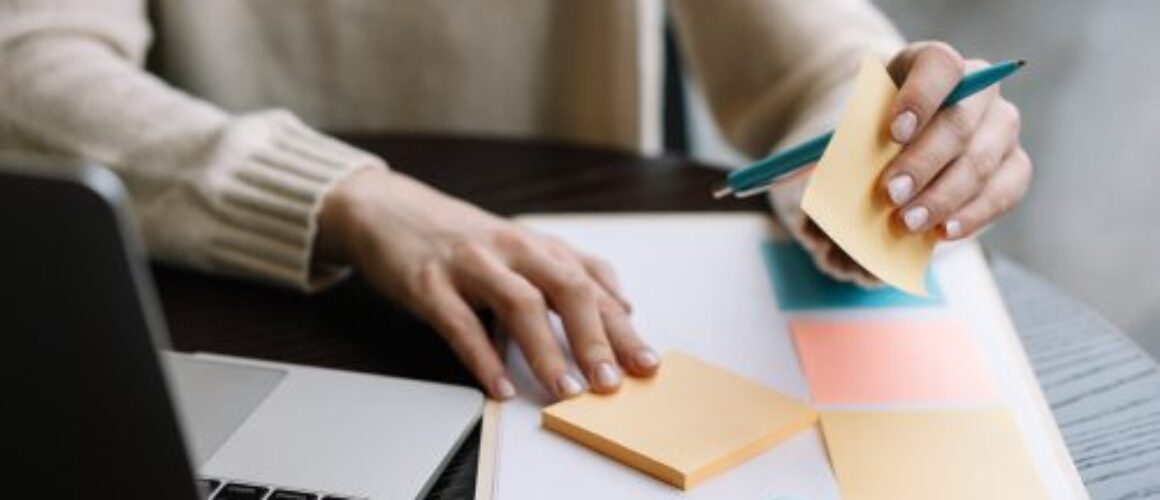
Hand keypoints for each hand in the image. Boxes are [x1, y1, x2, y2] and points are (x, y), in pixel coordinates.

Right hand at [316, 169, 658, 400]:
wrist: (388, 211)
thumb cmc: (462, 239)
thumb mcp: (521, 248)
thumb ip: (569, 273)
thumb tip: (623, 307)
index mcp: (539, 246)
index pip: (594, 284)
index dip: (622, 326)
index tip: (646, 364)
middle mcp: (513, 250)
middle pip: (567, 289)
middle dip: (595, 338)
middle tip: (612, 382)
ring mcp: (471, 265)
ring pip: (520, 305)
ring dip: (548, 351)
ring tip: (566, 391)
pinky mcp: (429, 283)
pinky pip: (462, 324)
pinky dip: (484, 359)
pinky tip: (501, 388)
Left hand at [786, 42, 1031, 285]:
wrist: (899, 147)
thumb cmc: (873, 130)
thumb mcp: (855, 126)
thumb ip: (849, 143)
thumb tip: (830, 179)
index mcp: (932, 65)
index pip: (939, 66)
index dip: (921, 97)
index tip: (894, 132)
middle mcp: (980, 90)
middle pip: (960, 122)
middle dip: (924, 163)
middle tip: (891, 194)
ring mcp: (1002, 127)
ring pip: (983, 161)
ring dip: (944, 196)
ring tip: (908, 222)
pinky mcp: (1015, 165)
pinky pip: (1005, 192)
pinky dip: (974, 215)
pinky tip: (944, 232)